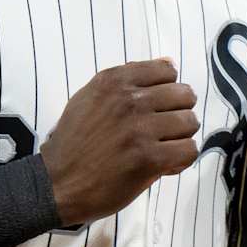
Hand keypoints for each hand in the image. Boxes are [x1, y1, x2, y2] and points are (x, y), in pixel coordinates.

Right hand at [41, 59, 198, 224]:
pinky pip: (188, 150)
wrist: (57, 183)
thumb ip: (128, 80)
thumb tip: (169, 64)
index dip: (168, 91)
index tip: (158, 107)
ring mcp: (140, 129)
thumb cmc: (74, 142)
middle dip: (178, 113)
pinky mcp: (149, 158)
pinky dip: (181, 159)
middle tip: (163, 130)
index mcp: (114, 81)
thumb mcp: (90, 97)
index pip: (167, 71)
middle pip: (185, 95)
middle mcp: (129, 100)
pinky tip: (165, 165)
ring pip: (190, 122)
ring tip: (163, 147)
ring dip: (180, 137)